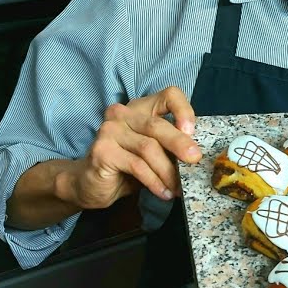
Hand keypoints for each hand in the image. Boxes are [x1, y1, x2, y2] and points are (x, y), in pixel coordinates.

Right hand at [64, 86, 201, 209]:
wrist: (90, 184)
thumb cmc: (127, 167)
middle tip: (195, 161)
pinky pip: (137, 166)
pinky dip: (154, 181)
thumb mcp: (155, 153)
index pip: (168, 95)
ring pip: (149, 148)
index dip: (183, 110)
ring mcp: (110, 130)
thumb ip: (171, 146)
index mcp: (140, 108)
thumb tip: (197, 154)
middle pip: (158, 125)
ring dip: (168, 171)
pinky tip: (163, 192)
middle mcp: (122, 114)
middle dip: (180, 145)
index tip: (192, 131)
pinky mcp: (102, 150)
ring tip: (177, 187)